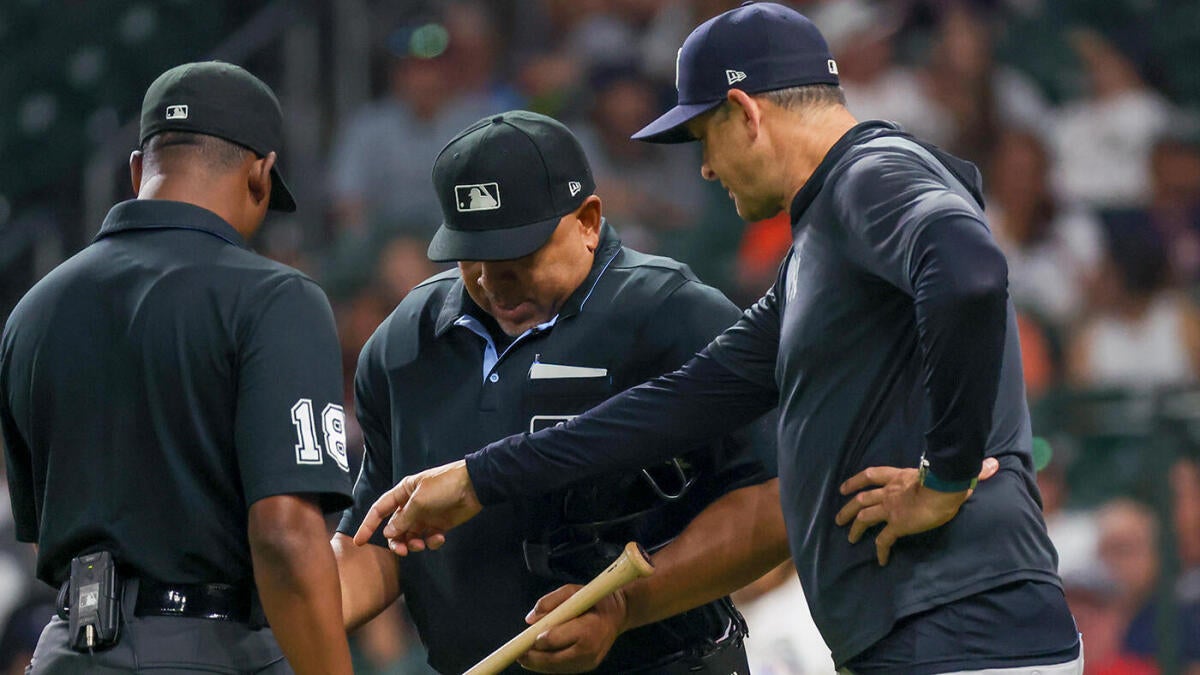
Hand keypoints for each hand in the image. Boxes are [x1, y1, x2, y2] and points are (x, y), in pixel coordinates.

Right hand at [352, 460, 481, 554]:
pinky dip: (432, 542)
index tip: (359, 542)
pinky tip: (439, 538)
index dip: (368, 525)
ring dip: (413, 544)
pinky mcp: (440, 524)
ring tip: (421, 544)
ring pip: (410, 536)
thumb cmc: (445, 486)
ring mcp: (426, 516)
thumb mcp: (420, 501)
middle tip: (402, 551)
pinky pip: (429, 538)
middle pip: (395, 529)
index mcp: (403, 493)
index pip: (379, 510)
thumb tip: (388, 534)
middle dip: (396, 542)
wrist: (474, 486)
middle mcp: (411, 505)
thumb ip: (403, 519)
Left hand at [517, 585, 628, 672]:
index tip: (526, 638)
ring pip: (557, 668)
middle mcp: (590, 650)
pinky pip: (564, 669)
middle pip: (554, 659)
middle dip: (534, 658)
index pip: (556, 639)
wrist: (618, 615)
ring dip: (538, 665)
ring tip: (524, 658)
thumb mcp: (574, 590)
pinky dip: (549, 666)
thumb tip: (530, 619)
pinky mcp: (588, 666)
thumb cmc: (595, 600)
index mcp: (588, 629)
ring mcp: (590, 662)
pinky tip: (537, 660)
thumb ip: (551, 601)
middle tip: (518, 653)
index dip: (539, 640)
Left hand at [834, 457, 998, 565]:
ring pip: (864, 516)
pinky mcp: (897, 525)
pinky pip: (884, 540)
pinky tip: (880, 561)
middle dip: (848, 508)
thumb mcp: (953, 472)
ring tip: (848, 537)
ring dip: (854, 527)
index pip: (872, 474)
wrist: (943, 488)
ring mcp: (891, 508)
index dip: (856, 480)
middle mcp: (890, 492)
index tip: (844, 487)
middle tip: (839, 517)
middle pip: (861, 498)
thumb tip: (993, 465)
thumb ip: (970, 470)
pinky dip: (880, 551)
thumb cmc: (948, 477)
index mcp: (900, 476)